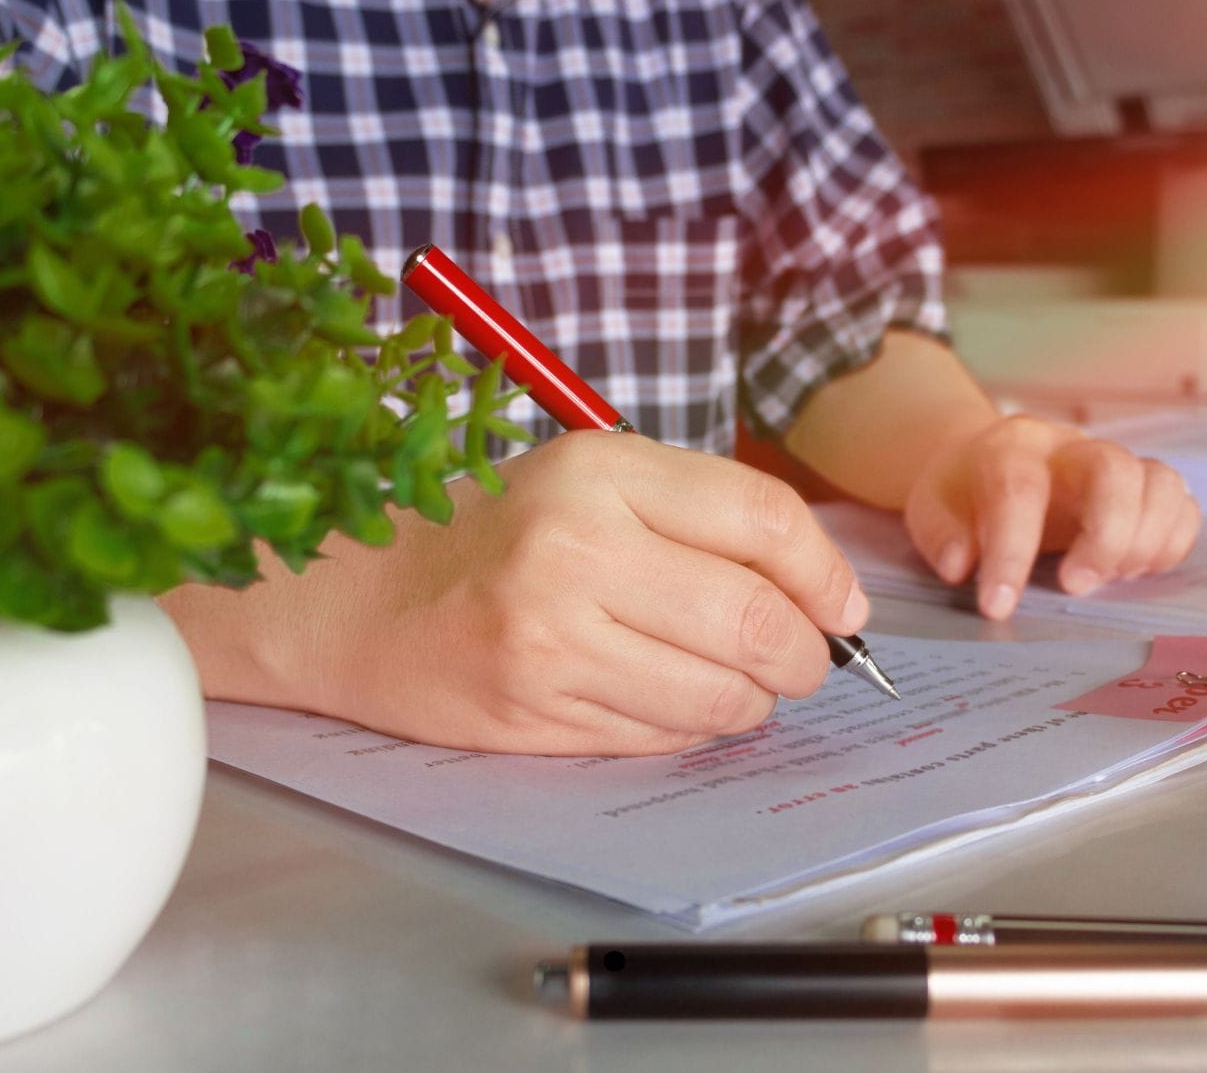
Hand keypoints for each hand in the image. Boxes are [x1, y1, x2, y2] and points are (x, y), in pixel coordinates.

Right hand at [167, 432, 867, 755]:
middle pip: (756, 619)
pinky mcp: (536, 711)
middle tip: (804, 662)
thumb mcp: (594, 480)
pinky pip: (666, 736)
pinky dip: (696, 728)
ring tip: (742, 685)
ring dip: (756, 701)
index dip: (827, 574)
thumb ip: (701, 515)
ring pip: (722, 695)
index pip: (764, 521)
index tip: (844, 608)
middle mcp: (577, 548)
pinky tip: (678, 703)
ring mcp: (553, 638)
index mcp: (600, 470)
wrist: (361, 597)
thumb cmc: (497, 532)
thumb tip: (822, 590)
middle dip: (805, 656)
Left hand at [902, 415, 1199, 619]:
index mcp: (1012, 447)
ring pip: (1160, 482)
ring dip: (1144, 541)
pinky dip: (1171, 542)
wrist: (988, 462)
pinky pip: (1182, 505)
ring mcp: (1115, 463)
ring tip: (1111, 580)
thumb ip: (942, 537)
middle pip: (1114, 470)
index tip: (998, 607)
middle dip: (1105, 536)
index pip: (1020, 490)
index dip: (1012, 552)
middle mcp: (1071, 447)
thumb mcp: (932, 510)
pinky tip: (1136, 570)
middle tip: (1076, 588)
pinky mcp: (1143, 487)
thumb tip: (961, 566)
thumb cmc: (963, 494)